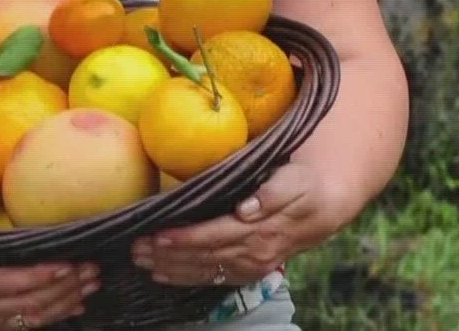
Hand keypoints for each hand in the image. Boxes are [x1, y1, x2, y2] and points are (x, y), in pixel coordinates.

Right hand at [0, 249, 101, 330]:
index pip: (11, 283)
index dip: (41, 276)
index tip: (69, 265)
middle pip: (29, 300)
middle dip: (64, 287)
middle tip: (95, 271)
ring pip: (31, 313)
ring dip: (64, 301)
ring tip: (93, 286)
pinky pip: (23, 323)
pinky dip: (50, 315)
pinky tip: (74, 307)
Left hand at [130, 161, 344, 287]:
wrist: (322, 208)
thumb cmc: (302, 186)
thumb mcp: (294, 180)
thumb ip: (273, 193)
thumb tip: (247, 208)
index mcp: (262, 230)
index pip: (215, 236)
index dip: (185, 238)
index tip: (158, 235)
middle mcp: (253, 253)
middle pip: (203, 257)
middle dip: (167, 255)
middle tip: (136, 248)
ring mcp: (249, 267)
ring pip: (203, 270)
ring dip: (170, 268)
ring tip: (140, 260)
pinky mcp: (246, 272)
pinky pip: (211, 278)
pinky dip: (184, 277)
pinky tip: (161, 274)